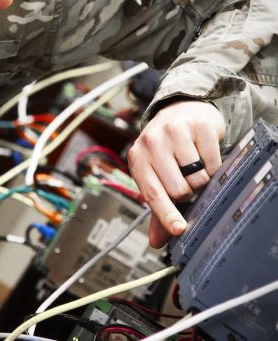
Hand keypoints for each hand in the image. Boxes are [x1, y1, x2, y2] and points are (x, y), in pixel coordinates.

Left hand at [128, 100, 225, 247]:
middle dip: (187, 192)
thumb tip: (157, 240)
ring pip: (198, 178)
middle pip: (179, 189)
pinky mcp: (198, 126)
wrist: (180, 111)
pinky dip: (214, 166)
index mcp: (137, 158)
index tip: (179, 230)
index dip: (166, 215)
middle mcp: (152, 142)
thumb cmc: (166, 148)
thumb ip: (157, 207)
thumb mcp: (155, 173)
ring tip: (193, 166)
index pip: (152, 194)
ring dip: (201, 180)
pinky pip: (214, 162)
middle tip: (185, 180)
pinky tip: (204, 155)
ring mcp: (174, 131)